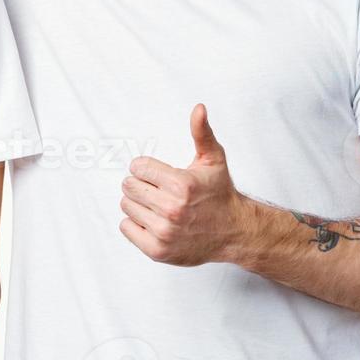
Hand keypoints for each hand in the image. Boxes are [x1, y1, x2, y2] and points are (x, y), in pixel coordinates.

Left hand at [119, 104, 249, 265]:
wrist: (234, 232)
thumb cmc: (220, 194)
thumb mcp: (213, 160)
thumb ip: (201, 132)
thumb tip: (198, 108)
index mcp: (181, 185)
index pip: (137, 167)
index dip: (147, 169)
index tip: (160, 175)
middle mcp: (172, 209)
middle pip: (129, 186)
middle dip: (141, 185)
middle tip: (159, 190)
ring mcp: (164, 232)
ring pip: (126, 206)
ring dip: (138, 204)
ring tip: (158, 205)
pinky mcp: (158, 250)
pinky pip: (126, 228)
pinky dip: (135, 223)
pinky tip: (153, 220)